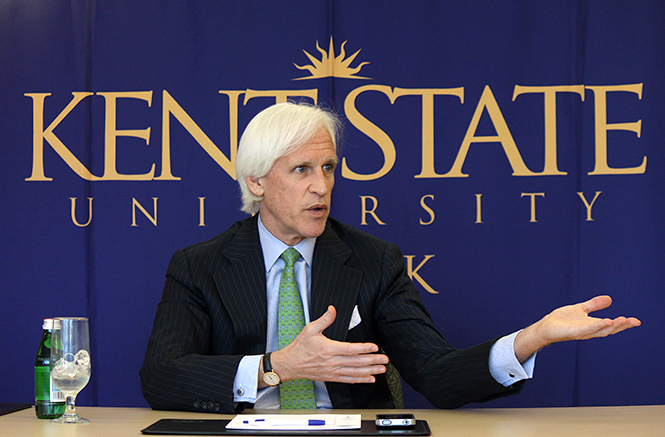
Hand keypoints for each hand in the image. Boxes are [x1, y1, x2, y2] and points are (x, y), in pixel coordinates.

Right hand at [268, 305, 387, 384]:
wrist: (291, 364)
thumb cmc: (300, 346)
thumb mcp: (311, 329)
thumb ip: (325, 319)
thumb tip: (333, 309)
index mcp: (329, 349)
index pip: (351, 349)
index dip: (364, 348)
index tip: (375, 347)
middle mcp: (332, 362)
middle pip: (357, 362)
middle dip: (373, 361)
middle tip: (384, 359)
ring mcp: (333, 371)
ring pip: (355, 372)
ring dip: (370, 371)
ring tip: (381, 369)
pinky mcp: (332, 377)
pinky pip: (349, 379)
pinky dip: (360, 379)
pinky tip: (370, 378)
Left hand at [514, 295, 640, 361]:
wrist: (546, 327)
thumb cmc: (562, 320)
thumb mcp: (581, 309)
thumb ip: (594, 305)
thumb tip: (610, 299)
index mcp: (593, 325)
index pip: (611, 325)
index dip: (624, 324)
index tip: (636, 321)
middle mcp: (590, 331)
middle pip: (609, 329)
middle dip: (622, 326)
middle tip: (634, 321)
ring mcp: (582, 332)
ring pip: (600, 330)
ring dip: (612, 326)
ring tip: (623, 320)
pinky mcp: (574, 332)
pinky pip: (588, 329)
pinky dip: (598, 326)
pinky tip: (606, 321)